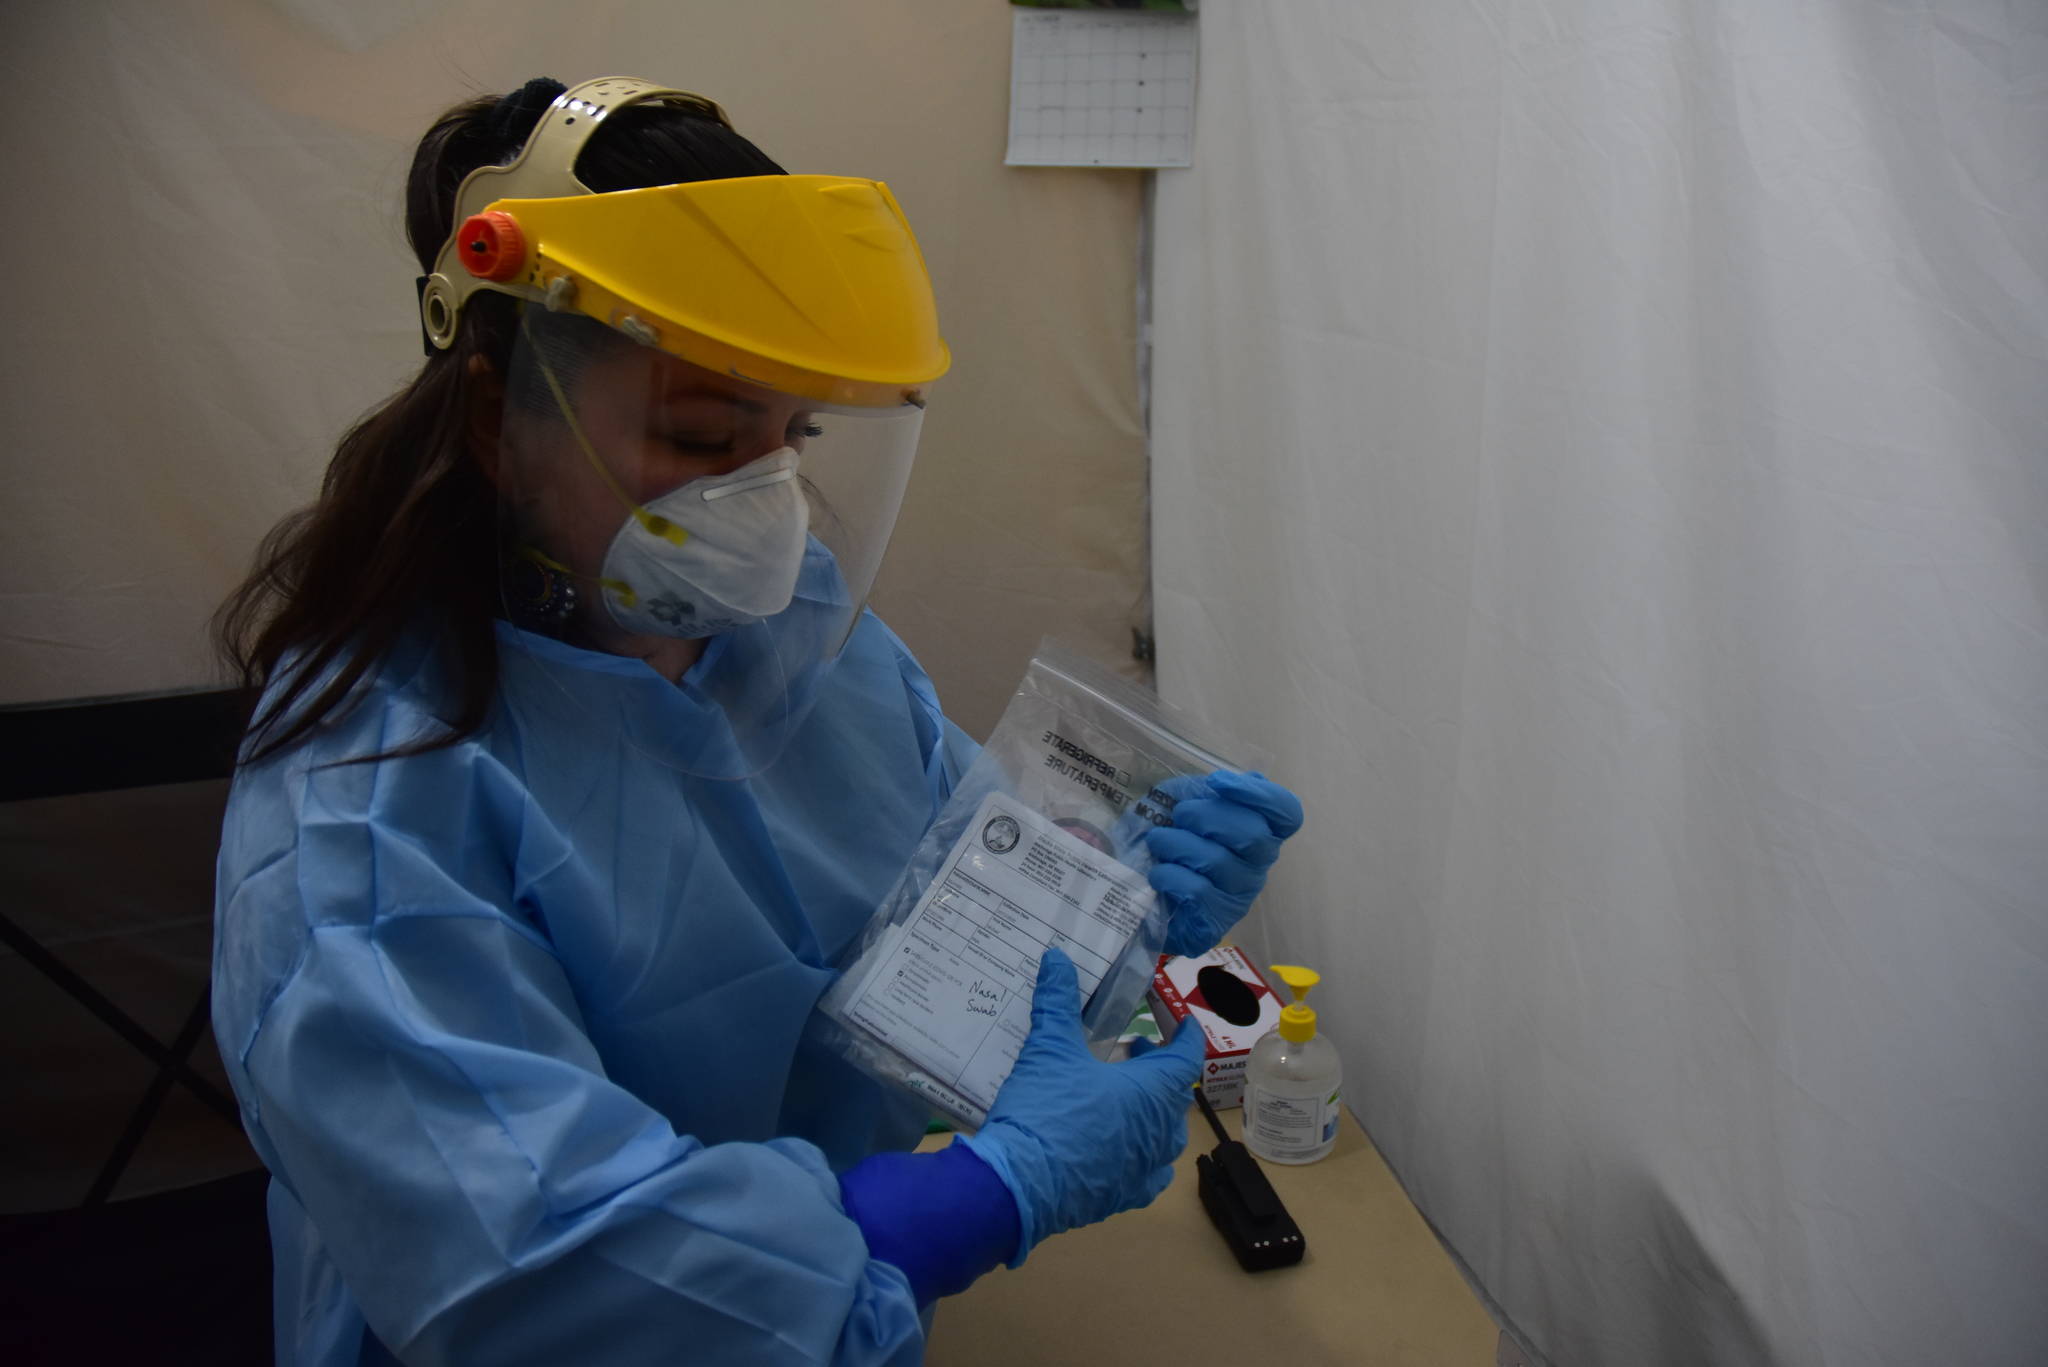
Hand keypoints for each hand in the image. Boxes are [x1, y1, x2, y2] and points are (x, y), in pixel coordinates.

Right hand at [960, 947, 1205, 1260]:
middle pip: (1175, 1092)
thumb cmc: (1045, 1110)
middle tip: (1133, 1050)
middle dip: (1159, 1067)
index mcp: (1153, 1091)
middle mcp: (1160, 1131)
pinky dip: (1141, 1153)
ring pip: (1164, 1133)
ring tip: (1122, 1093)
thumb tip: (1055, 957)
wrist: (1018, 1185)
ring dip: (1150, 1108)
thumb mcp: (1049, 1048)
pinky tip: (1121, 1146)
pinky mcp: (1125, 1197)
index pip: (1187, 1057)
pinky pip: (1149, 1172)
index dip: (1186, 1035)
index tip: (1182, 1021)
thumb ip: (1057, 1001)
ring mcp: (1146, 1168)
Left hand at [1145, 770, 1304, 957]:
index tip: (1218, 782)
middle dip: (1206, 816)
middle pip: (1253, 834)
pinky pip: (1197, 891)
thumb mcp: (1182, 804)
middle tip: (1179, 814)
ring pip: (1218, 861)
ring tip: (1157, 841)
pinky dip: (1170, 874)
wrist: (1139, 890)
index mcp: (1259, 830)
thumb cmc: (1169, 841)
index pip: (1287, 813)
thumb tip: (1217, 783)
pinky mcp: (1216, 921)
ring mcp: (1240, 895)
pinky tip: (1158, 873)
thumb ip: (1200, 790)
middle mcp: (1258, 863)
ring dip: (1178, 844)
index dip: (1260, 795)